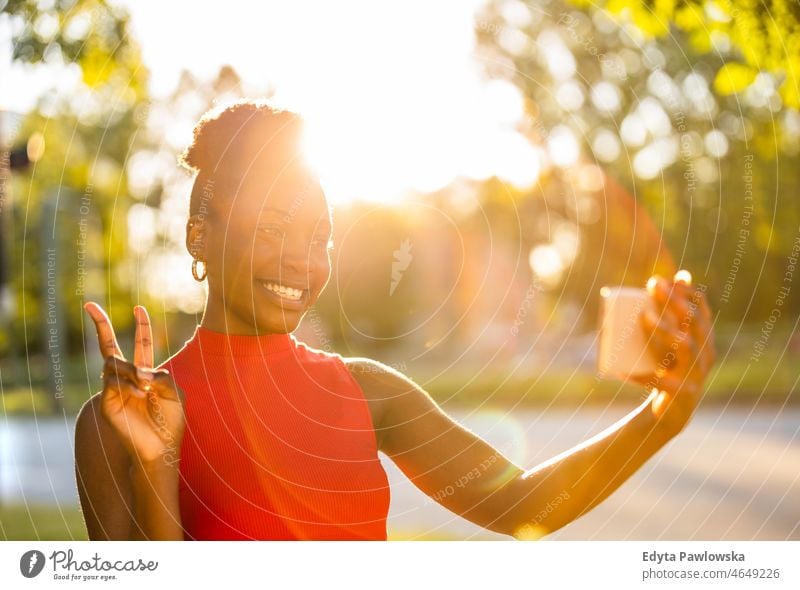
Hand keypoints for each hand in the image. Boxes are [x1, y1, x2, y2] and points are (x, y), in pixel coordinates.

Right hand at [84, 302, 184, 467]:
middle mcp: (127, 378)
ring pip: (113, 362)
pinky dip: (129, 384)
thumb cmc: (170, 421)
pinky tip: (141, 395)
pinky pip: (113, 381)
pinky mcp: (106, 402)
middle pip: (108, 346)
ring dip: (132, 370)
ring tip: (146, 387)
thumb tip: (139, 371)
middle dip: (100, 324)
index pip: (141, 344)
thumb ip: (161, 374)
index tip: (139, 308)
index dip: (141, 326)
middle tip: (89, 304)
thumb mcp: (173, 391)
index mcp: (146, 373)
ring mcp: (114, 389)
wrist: (161, 447)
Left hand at [631, 270, 716, 434]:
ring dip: (665, 328)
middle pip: (694, 322)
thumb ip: (667, 317)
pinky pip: (661, 381)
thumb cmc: (666, 369)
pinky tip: (623, 372)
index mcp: (703, 340)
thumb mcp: (667, 343)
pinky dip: (642, 375)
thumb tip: (664, 280)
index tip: (668, 278)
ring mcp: (696, 374)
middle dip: (674, 300)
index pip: (701, 310)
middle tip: (653, 285)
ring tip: (643, 316)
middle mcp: (705, 354)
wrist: (671, 413)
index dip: (686, 292)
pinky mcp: (682, 393)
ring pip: (685, 346)